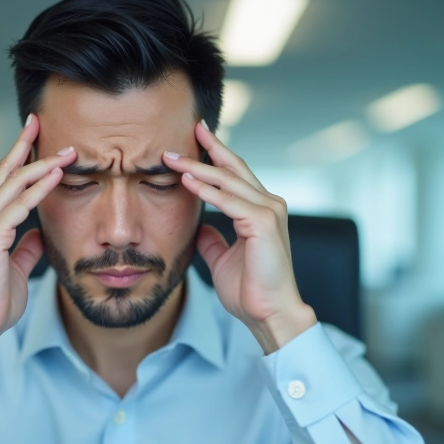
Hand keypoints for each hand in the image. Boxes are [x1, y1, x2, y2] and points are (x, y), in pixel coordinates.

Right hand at [0, 114, 76, 368]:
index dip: (19, 158)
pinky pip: (18, 206)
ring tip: (66, 150)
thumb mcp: (16, 269)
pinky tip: (56, 176)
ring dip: (41, 164)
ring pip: (13, 183)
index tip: (34, 137)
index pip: (3, 182)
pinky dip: (38, 188)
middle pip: (5, 171)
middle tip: (40, 121)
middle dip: (24, 145)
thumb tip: (40, 234)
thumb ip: (26, 249)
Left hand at [162, 121, 316, 353]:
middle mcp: (269, 205)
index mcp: (261, 211)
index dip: (216, 155)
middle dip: (210, 148)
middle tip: (190, 129)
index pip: (236, 174)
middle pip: (234, 168)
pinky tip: (187, 181)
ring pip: (229, 181)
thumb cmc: (250, 290)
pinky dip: (207, 191)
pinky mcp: (264, 223)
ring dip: (199, 167)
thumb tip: (199, 227)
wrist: (268, 314)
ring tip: (173, 157)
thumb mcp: (222, 258)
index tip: (196, 138)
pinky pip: (229, 201)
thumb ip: (212, 239)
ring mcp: (269, 212)